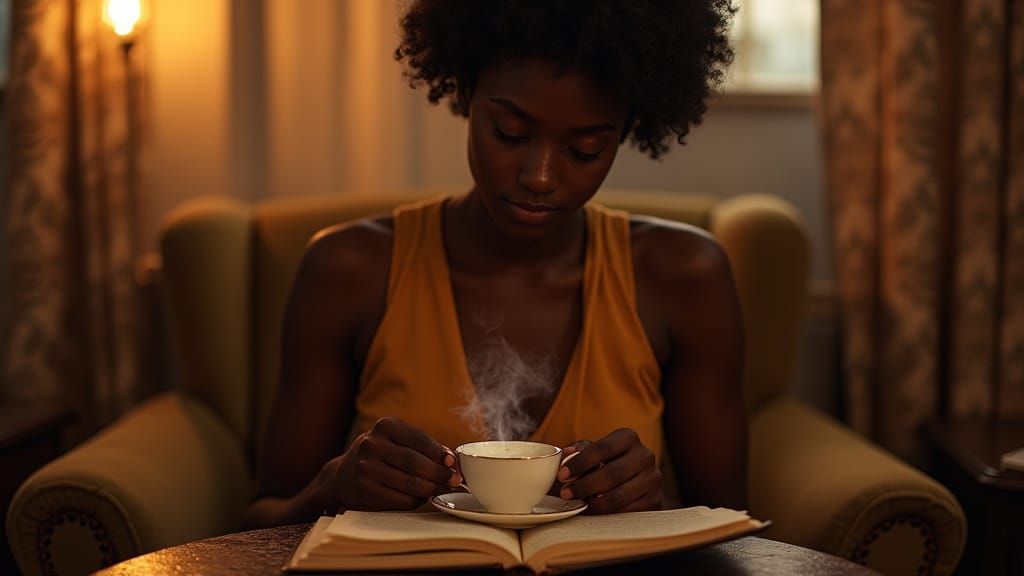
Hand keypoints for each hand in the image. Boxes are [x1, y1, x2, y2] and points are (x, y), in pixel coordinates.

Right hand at [325, 417, 462, 511]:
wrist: (344, 475)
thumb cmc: (382, 455)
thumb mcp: (397, 440)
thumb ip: (423, 447)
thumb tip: (452, 461)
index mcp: (385, 426)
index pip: (419, 439)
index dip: (439, 452)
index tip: (453, 462)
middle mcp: (371, 444)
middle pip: (415, 462)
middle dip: (440, 473)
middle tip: (455, 480)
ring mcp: (365, 468)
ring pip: (410, 483)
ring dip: (431, 488)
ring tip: (442, 489)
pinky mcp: (364, 490)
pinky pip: (401, 499)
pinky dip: (416, 500)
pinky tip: (421, 497)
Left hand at [558, 429, 661, 513]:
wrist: (630, 483)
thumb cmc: (603, 463)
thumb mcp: (590, 452)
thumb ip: (578, 451)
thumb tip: (568, 454)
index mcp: (628, 437)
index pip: (603, 448)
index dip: (581, 462)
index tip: (562, 475)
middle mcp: (645, 455)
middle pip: (612, 473)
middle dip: (585, 485)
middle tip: (566, 493)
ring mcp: (652, 479)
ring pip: (620, 495)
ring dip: (594, 502)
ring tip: (577, 503)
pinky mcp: (655, 501)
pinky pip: (627, 511)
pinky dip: (607, 514)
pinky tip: (594, 511)